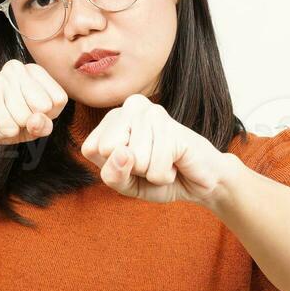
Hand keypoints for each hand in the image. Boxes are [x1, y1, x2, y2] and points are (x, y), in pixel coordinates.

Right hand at [0, 59, 68, 147]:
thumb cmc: (6, 119)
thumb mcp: (34, 124)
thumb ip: (45, 123)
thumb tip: (36, 120)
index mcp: (33, 70)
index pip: (60, 99)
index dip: (48, 114)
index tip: (30, 110)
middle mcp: (16, 69)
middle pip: (44, 107)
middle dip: (30, 120)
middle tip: (13, 114)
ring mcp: (0, 82)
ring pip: (26, 118)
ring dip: (14, 126)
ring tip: (2, 117)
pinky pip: (10, 128)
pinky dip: (3, 132)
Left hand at [78, 94, 234, 204]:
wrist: (200, 181)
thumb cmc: (159, 177)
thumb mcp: (126, 183)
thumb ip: (112, 174)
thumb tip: (121, 152)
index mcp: (113, 117)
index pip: (90, 149)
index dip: (111, 167)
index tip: (132, 163)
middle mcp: (131, 107)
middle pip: (107, 150)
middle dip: (130, 168)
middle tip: (150, 162)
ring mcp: (153, 113)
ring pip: (133, 160)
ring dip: (151, 172)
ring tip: (164, 161)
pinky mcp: (171, 127)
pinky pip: (154, 169)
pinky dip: (164, 175)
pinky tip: (175, 162)